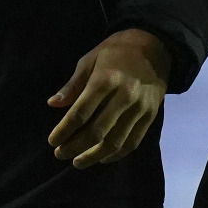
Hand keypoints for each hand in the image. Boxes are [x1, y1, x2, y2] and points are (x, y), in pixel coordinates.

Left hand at [47, 28, 170, 169]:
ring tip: (78, 162)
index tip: (52, 141)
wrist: (154, 46)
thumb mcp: (90, 59)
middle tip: (60, 154)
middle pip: (97, 131)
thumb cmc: (116, 51)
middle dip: (75, 147)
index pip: (80, 113)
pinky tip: (102, 158)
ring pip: (115, 142)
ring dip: (94, 156)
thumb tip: (52, 104)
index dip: (64, 130)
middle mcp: (123, 97)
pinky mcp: (150, 116)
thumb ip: (73, 84)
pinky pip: (133, 142)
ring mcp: (139, 108)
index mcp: (105, 80)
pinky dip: (116, 155)